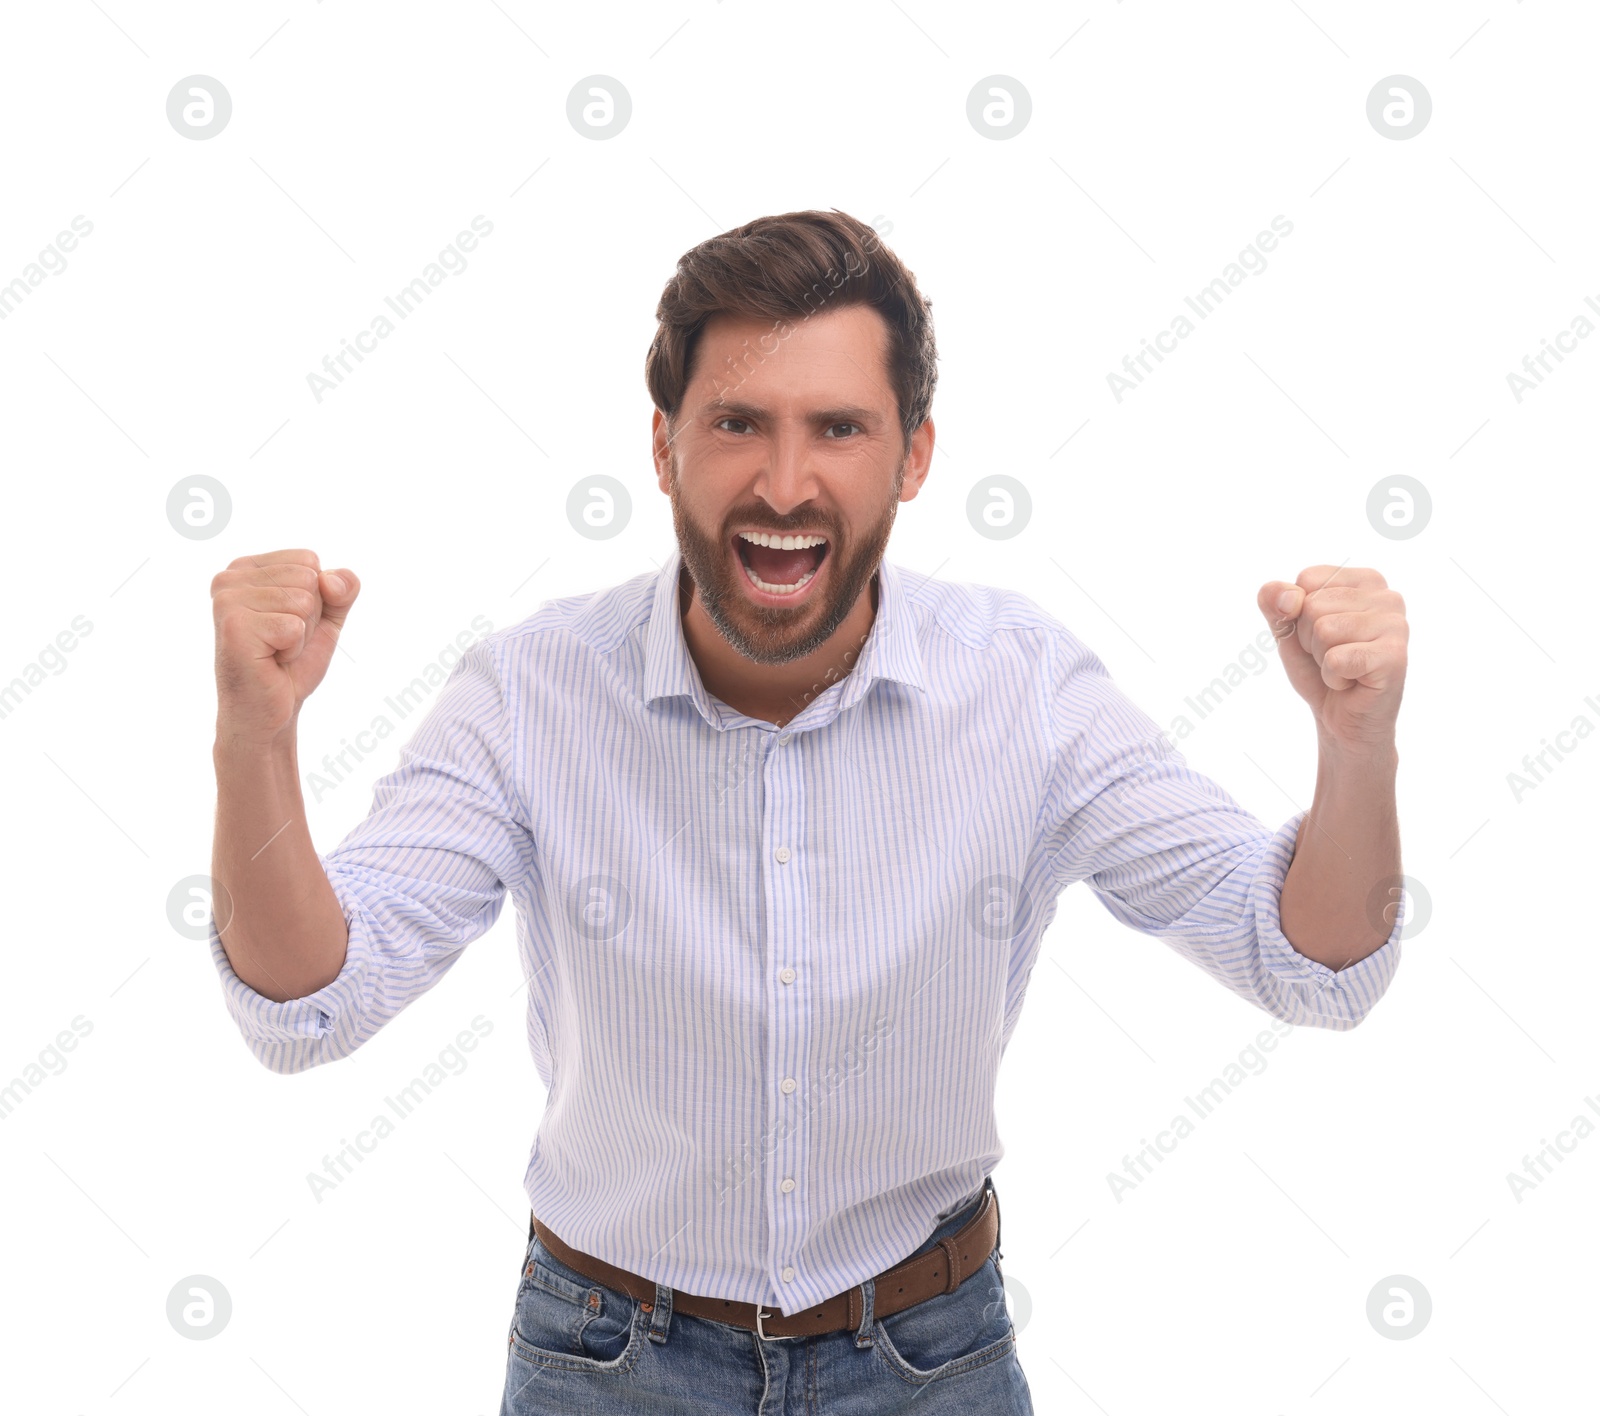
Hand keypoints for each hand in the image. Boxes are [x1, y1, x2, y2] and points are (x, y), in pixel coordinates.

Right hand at [211, 549, 359, 746]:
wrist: (272, 709)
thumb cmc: (293, 662)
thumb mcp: (328, 616)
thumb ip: (343, 587)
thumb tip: (329, 579)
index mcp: (246, 567)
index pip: (309, 560)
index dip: (316, 598)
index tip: (288, 622)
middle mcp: (228, 578)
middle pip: (308, 579)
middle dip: (309, 617)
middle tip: (283, 641)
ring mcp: (227, 601)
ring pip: (303, 601)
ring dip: (300, 635)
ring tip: (276, 650)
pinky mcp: (234, 627)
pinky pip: (294, 627)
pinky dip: (293, 650)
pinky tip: (270, 660)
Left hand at [1257, 565, 1406, 754]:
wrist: (1341, 718)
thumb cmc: (1318, 668)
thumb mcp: (1286, 629)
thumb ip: (1274, 602)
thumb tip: (1289, 596)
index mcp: (1366, 580)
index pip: (1307, 580)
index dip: (1299, 614)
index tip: (1322, 635)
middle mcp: (1388, 596)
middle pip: (1313, 605)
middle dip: (1309, 639)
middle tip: (1333, 657)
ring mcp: (1396, 625)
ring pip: (1324, 630)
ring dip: (1322, 659)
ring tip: (1343, 669)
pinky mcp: (1395, 657)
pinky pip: (1336, 659)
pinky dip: (1333, 678)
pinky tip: (1352, 683)